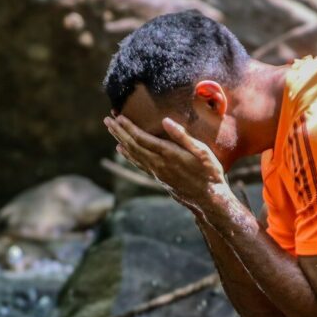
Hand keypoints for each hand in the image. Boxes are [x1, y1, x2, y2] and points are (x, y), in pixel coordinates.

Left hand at [103, 114, 230, 212]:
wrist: (208, 199)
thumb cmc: (209, 173)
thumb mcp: (202, 152)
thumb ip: (183, 136)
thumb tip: (165, 121)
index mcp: (168, 154)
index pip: (142, 138)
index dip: (128, 127)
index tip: (118, 117)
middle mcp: (158, 164)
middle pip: (132, 145)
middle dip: (119, 132)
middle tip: (107, 120)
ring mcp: (157, 172)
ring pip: (133, 154)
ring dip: (120, 140)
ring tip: (111, 130)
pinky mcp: (158, 177)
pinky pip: (138, 164)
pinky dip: (127, 155)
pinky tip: (121, 150)